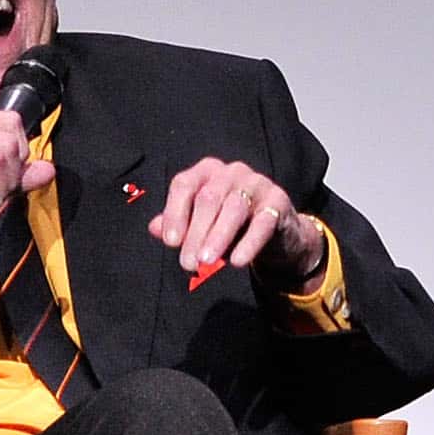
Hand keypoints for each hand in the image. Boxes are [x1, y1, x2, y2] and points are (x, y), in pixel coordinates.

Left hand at [149, 157, 324, 283]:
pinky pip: (262, 223)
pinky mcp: (279, 201)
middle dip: (196, 233)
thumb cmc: (231, 225)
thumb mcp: (201, 225)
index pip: (184, 185)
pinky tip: (236, 261)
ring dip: (217, 238)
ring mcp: (257, 183)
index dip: (175, 214)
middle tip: (188, 263)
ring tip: (206, 262)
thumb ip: (177, 225)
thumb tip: (154, 228)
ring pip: (233, 208)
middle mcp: (232, 171)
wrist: (277, 232)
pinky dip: (248, 243)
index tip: (171, 242)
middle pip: (208, 198)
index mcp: (207, 171)